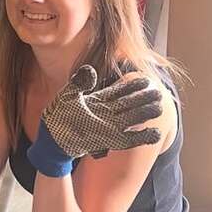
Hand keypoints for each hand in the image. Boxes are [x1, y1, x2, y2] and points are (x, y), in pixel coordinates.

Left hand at [28, 66, 162, 177]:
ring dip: (145, 114)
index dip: (132, 85)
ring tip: (160, 108)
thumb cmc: (57, 117)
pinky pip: (129, 139)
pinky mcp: (108, 141)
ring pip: (131, 118)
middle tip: (159, 93)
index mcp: (98, 100)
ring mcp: (108, 127)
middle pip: (129, 103)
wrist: (52, 141)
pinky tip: (155, 133)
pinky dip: (142, 137)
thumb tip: (90, 70)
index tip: (145, 79)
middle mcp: (106, 112)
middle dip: (143, 98)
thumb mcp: (66, 97)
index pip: (119, 90)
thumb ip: (79, 84)